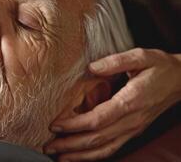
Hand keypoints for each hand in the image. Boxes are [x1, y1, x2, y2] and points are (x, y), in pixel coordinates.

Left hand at [45, 48, 180, 161]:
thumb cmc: (160, 67)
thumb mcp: (141, 56)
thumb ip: (115, 61)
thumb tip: (91, 68)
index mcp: (130, 101)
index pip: (97, 119)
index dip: (74, 125)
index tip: (55, 124)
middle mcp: (131, 120)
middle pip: (97, 139)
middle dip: (70, 144)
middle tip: (48, 145)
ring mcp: (133, 129)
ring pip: (104, 149)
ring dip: (79, 155)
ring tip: (59, 156)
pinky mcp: (133, 131)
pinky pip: (112, 148)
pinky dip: (94, 156)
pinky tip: (80, 156)